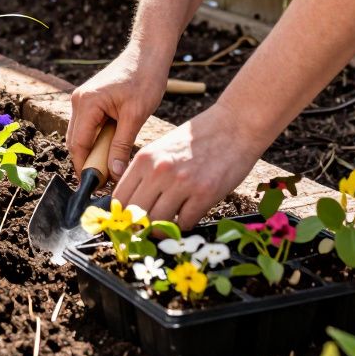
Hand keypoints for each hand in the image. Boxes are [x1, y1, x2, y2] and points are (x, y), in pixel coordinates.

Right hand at [67, 43, 170, 179]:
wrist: (149, 52)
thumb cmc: (145, 78)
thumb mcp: (136, 115)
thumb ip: (122, 145)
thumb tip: (113, 172)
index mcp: (86, 103)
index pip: (78, 144)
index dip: (85, 167)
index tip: (96, 186)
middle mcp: (79, 100)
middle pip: (76, 141)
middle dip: (88, 162)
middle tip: (106, 181)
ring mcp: (83, 99)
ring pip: (82, 135)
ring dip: (94, 152)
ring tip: (111, 167)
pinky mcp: (91, 100)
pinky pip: (89, 126)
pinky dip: (98, 140)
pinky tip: (112, 150)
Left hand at [114, 102, 264, 229]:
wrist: (235, 126)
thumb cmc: (197, 138)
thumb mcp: (161, 148)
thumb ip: (145, 173)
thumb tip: (130, 204)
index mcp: (144, 159)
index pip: (120, 198)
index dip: (122, 215)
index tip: (129, 221)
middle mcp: (159, 171)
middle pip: (136, 214)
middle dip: (140, 226)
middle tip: (147, 229)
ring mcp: (182, 183)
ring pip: (158, 223)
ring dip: (162, 228)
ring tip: (168, 224)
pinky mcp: (205, 193)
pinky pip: (185, 223)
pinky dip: (184, 224)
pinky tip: (188, 215)